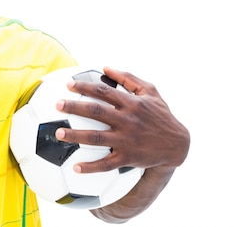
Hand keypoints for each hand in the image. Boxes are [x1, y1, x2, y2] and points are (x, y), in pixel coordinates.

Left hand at [55, 66, 189, 173]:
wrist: (178, 144)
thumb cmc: (160, 114)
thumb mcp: (150, 91)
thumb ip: (128, 78)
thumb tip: (106, 67)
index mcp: (131, 103)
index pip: (103, 92)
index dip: (85, 87)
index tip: (68, 85)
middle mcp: (128, 121)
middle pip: (97, 112)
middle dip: (75, 108)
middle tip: (57, 105)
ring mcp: (127, 140)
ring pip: (97, 138)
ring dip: (77, 136)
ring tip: (59, 133)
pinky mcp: (128, 157)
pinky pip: (107, 164)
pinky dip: (91, 167)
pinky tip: (76, 168)